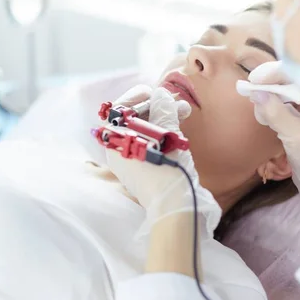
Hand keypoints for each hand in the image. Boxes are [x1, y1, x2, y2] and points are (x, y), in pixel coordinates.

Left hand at [106, 86, 221, 239]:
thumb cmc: (167, 169)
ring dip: (163, 119)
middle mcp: (118, 151)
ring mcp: (130, 162)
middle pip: (133, 119)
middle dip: (157, 107)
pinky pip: (149, 144)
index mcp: (115, 141)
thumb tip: (161, 94)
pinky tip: (177, 130)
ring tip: (184, 114)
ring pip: (144, 131)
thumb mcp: (166, 134)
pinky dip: (162, 134)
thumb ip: (162, 109)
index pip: (119, 110)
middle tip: (179, 105)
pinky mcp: (143, 170)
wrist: (174, 207)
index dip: (138, 97)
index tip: (156, 92)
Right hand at [239, 61, 299, 220]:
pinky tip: (265, 117)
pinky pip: (276, 101)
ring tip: (261, 113)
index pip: (297, 72)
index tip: (254, 80)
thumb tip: (256, 93)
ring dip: (265, 97)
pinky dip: (267, 106)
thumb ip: (277, 113)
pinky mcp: (294, 111)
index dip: (274, 72)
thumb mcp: (296, 135)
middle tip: (250, 93)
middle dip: (267, 85)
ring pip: (278, 88)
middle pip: (285, 77)